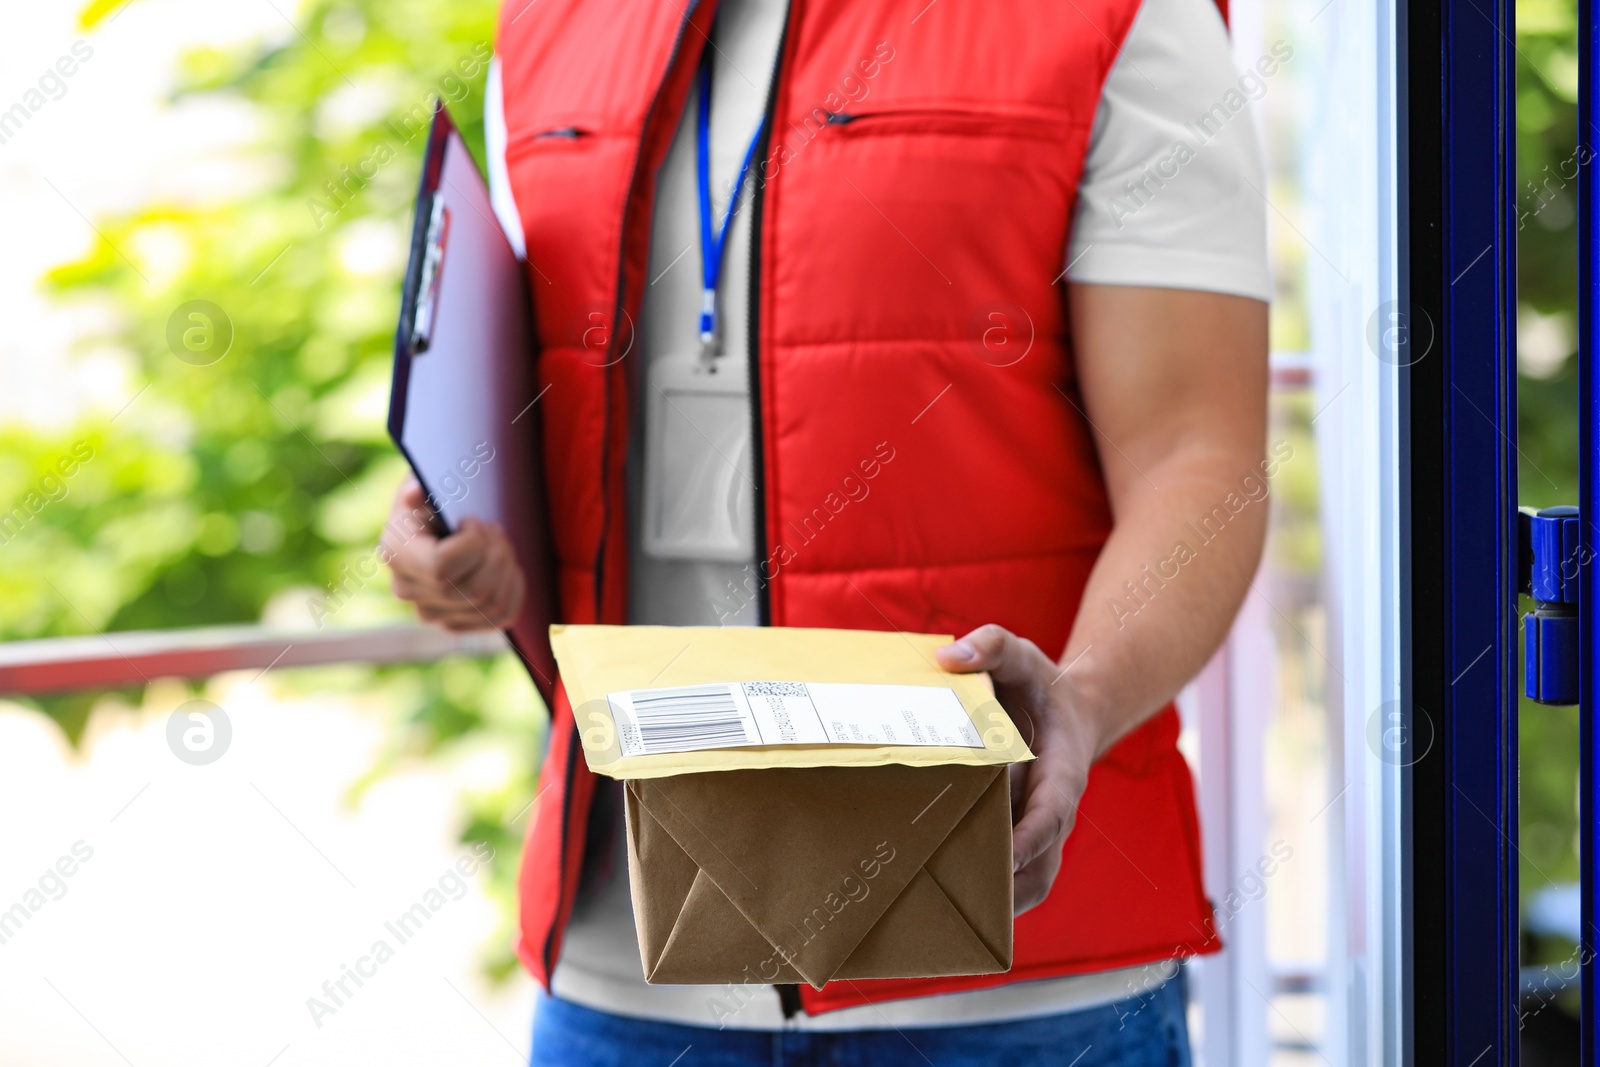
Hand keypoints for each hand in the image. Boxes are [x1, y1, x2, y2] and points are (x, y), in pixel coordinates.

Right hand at [382, 477, 525, 631]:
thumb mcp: (427, 479)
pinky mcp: (455, 623)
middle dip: (497, 552)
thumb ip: (422, 483)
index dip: (472, 545)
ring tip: (498, 544)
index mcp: (395, 552)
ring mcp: (430, 612)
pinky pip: (501, 616)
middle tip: (494, 528)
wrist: (436, 517)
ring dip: (506, 568)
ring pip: (491, 604)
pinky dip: (514, 589)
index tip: (473, 520)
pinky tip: (505, 567)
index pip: (442, 569)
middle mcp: (406, 589)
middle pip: (475, 589)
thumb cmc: (436, 494)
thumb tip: (417, 492)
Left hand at [936, 624, 1099, 914]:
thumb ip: (991, 645)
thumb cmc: (1039, 684)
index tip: (1005, 854)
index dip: (1032, 836)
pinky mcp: (1027, 838)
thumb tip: (948, 656)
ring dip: (998, 902)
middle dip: (1006, 884)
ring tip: (946, 915)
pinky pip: (1019, 879)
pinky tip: (947, 902)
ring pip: (1032, 882)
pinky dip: (993, 896)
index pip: (1053, 810)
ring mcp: (1043, 829)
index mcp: (1062, 769)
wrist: (1069, 709)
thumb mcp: (1021, 654)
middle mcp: (1056, 808)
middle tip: (957, 897)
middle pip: (1041, 862)